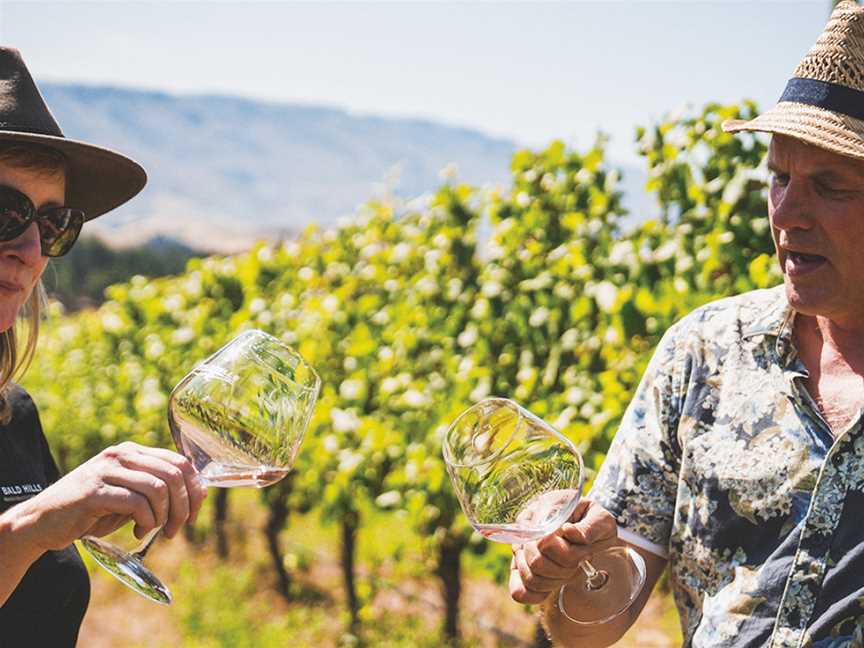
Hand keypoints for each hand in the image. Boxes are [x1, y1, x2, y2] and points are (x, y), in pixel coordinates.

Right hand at [15, 441, 206, 552]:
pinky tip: (137, 532)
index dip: (194, 489)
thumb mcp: (132, 498)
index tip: (193, 514)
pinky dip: (145, 521)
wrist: (43, 521)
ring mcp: (106, 470)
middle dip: (183, 505)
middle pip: (173, 474)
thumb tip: (201, 493)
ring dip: (164, 516)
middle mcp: (121, 454)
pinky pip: (136, 503)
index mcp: (133, 451)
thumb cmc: (93, 511)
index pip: (180, 462)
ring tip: (154, 530)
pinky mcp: (94, 491)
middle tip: (176, 528)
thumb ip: (161, 492)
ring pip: (158, 488)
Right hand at [509, 498, 617, 605]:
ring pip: (530, 578)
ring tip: (570, 570)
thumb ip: (589, 526)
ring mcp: (521, 551)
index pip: (544, 542)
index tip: (586, 550)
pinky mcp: (522, 570)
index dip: (569, 554)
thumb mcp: (601, 520)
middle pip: (536, 562)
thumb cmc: (595, 524)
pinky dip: (536, 595)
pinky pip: (519, 591)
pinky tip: (552, 589)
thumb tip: (568, 531)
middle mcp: (525, 532)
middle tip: (580, 562)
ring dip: (556, 580)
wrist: (591, 531)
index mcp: (541, 513)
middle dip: (565, 568)